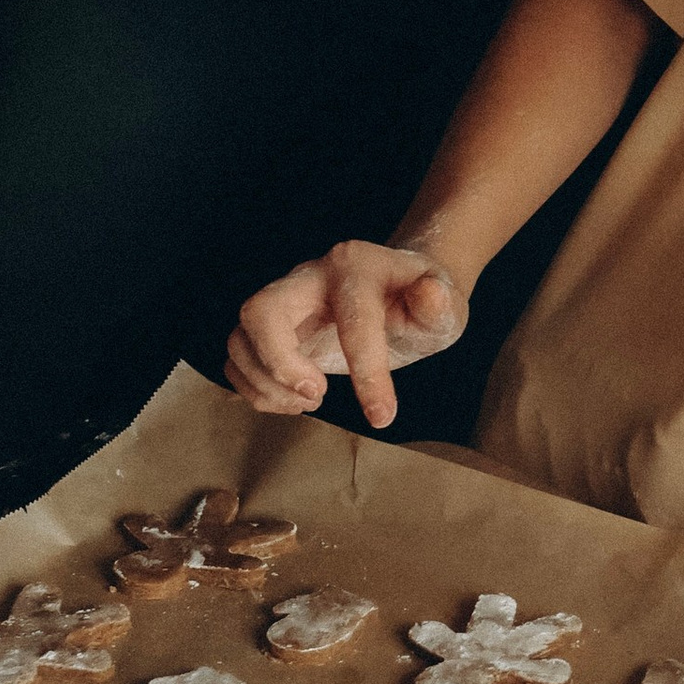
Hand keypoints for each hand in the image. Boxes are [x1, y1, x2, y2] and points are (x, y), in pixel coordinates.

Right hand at [226, 240, 470, 427]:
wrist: (403, 288)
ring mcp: (284, 300)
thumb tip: (430, 294)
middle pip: (259, 312)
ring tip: (311, 402)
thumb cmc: (423, 300)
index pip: (352, 321)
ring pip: (240, 338)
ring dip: (266, 384)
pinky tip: (295, 401)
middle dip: (280, 364)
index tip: (383, 416)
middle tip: (319, 395)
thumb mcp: (445, 305)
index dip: (366, 373)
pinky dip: (255, 389)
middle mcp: (309, 277)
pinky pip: (238, 357)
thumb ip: (439, 304)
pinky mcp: (271, 328)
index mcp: (356, 267)